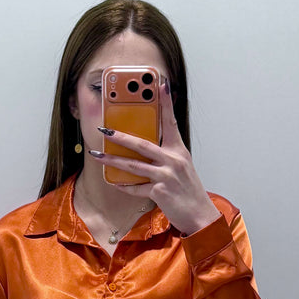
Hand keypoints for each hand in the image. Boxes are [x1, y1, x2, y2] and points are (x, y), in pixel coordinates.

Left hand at [93, 81, 220, 235]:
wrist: (200, 215)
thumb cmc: (189, 190)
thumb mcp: (182, 167)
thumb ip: (167, 155)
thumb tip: (146, 147)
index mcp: (179, 150)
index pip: (170, 122)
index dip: (165, 102)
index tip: (159, 84)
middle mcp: (173, 160)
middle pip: (142, 144)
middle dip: (120, 136)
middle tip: (104, 129)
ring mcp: (166, 176)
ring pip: (133, 165)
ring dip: (113, 160)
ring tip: (97, 155)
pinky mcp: (159, 192)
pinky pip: (136, 187)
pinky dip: (124, 185)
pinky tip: (113, 182)